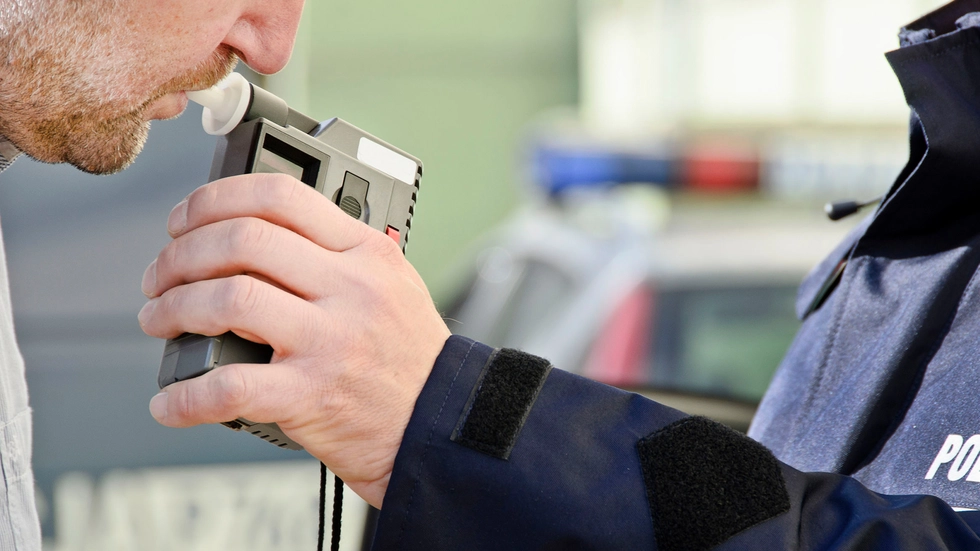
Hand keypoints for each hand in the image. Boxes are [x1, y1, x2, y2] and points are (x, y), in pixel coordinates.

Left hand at [139, 173, 451, 507]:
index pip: (281, 198)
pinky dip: (186, 396)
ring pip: (228, 300)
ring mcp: (331, 341)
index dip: (216, 199)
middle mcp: (350, 289)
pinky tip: (171, 401)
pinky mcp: (312, 395)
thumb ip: (335, 254)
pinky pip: (230, 387)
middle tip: (162, 274)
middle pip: (243, 241)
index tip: (186, 219)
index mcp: (367, 253)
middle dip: (181, 253)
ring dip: (174, 307)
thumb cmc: (410, 357)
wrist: (439, 425)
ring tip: (161, 319)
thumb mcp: (391, 284)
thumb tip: (251, 235)